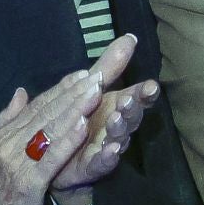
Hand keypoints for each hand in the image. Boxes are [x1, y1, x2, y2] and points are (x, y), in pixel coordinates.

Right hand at [0, 65, 106, 204]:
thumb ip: (9, 121)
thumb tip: (21, 92)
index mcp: (5, 135)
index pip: (37, 106)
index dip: (61, 89)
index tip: (82, 74)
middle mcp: (9, 144)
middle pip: (46, 113)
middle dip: (73, 93)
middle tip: (96, 77)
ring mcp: (17, 162)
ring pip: (50, 130)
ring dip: (75, 110)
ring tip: (95, 93)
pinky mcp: (28, 182)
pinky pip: (51, 158)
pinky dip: (67, 141)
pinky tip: (83, 128)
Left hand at [47, 34, 161, 204]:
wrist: (52, 156)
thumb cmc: (77, 118)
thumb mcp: (90, 88)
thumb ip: (110, 66)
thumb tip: (130, 37)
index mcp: (114, 105)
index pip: (136, 97)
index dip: (144, 93)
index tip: (151, 86)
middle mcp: (115, 126)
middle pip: (130, 117)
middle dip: (131, 109)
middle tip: (127, 100)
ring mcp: (105, 147)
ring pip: (118, 138)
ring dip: (119, 130)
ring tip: (116, 121)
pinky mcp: (91, 167)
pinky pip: (101, 163)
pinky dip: (107, 157)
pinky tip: (110, 151)